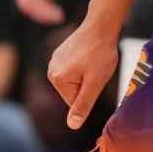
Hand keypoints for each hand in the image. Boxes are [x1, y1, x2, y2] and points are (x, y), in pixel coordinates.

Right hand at [46, 13, 121, 128]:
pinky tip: (89, 54)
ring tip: (93, 61)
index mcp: (56, 79)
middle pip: (73, 92)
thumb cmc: (100, 53)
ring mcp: (54, 61)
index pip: (75, 103)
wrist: (101, 25)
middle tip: (96, 69)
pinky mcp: (60, 54)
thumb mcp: (95, 83)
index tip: (95, 76)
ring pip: (74, 82)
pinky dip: (83, 66)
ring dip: (86, 76)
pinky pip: (74, 70)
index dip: (90, 93)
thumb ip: (83, 105)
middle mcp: (51, 70)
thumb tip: (72, 126)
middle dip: (87, 85)